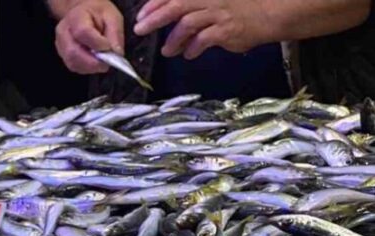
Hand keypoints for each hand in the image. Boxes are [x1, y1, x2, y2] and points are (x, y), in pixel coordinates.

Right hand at [54, 0, 125, 74]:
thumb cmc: (98, 14)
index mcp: (76, 17)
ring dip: (90, 67)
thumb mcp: (112, 17)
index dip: (97, 43)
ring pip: (72, 62)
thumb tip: (116, 53)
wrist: (85, 15)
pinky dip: (86, 68)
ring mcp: (61, 45)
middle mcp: (64, 32)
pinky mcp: (63, 55)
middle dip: (93, 62)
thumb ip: (115, 34)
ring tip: (102, 62)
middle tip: (107, 63)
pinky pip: (73, 66)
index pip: (82, 32)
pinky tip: (94, 62)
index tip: (109, 48)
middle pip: (73, 52)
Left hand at [134, 0, 268, 59]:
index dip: (155, 4)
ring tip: (167, 50)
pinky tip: (188, 54)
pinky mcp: (226, 29)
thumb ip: (192, 9)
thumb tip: (167, 20)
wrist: (269, 14)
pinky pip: (204, 39)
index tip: (141, 15)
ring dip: (173, 39)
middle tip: (140, 29)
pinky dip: (192, 48)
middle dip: (155, 18)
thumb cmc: (239, 8)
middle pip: (176, 6)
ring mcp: (219, 13)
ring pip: (188, 23)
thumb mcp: (214, 3)